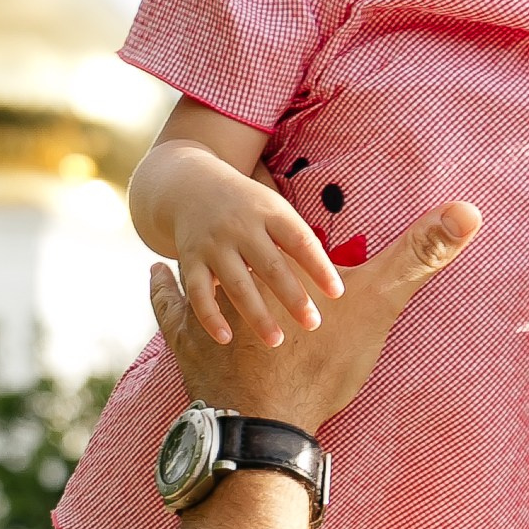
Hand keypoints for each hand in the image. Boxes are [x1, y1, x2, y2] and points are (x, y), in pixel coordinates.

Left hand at [151, 200, 479, 428]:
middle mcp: (238, 279)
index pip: (275, 217)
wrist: (265, 425)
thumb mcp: (379, 306)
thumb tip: (470, 210)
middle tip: (219, 191)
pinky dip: (161, 288)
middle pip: (232, 241)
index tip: (262, 156)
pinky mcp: (183, 346)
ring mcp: (205, 313)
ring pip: (195, 268)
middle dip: (227, 220)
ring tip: (191, 226)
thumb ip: (421, 255)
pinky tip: (154, 276)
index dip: (269, 186)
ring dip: (194, 248)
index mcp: (280, 264)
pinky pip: (168, 307)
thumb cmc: (322, 365)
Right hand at [161, 144, 347, 347]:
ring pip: (237, 284)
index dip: (319, 267)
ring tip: (276, 341)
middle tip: (313, 324)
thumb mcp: (275, 211)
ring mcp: (214, 245)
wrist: (191, 188)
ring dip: (256, 314)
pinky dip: (210, 316)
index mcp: (269, 212)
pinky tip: (225, 339)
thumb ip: (300, 240)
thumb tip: (336, 282)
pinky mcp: (190, 261)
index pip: (299, 241)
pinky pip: (199, 292)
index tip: (338, 294)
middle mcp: (241, 227)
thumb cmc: (249, 209)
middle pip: (270, 266)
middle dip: (292, 297)